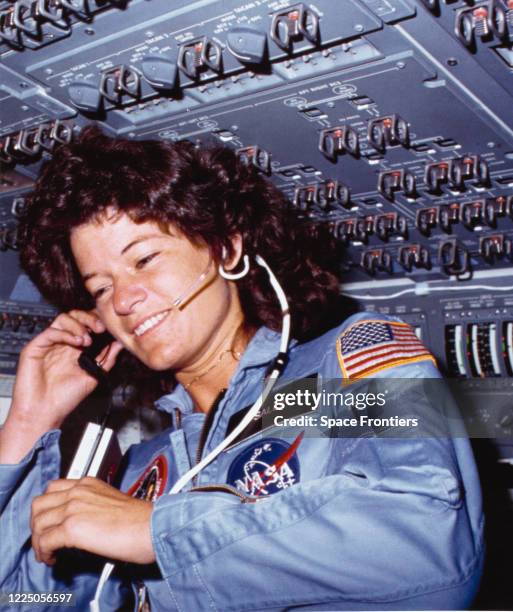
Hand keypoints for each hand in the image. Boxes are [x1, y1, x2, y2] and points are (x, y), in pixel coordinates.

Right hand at [0, 310, 122, 462]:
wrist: (44, 413)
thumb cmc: (65, 398)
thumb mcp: (93, 375)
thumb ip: (107, 359)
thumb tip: (120, 343)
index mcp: (74, 348)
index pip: (86, 324)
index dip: (97, 321)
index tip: (109, 327)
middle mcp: (62, 343)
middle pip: (74, 316)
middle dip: (90, 318)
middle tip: (100, 328)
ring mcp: (48, 344)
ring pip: (62, 319)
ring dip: (79, 325)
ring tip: (87, 340)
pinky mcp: (35, 348)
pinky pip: (51, 331)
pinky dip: (66, 333)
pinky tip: (77, 343)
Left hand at [31, 477, 154, 565]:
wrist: (152, 526)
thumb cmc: (141, 519)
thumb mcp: (112, 502)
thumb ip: (92, 505)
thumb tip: (81, 524)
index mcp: (89, 483)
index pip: (53, 489)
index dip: (47, 508)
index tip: (51, 522)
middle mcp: (78, 491)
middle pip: (39, 504)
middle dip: (37, 524)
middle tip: (45, 538)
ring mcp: (73, 507)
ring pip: (37, 523)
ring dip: (38, 541)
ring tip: (48, 552)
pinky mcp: (72, 527)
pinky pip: (44, 541)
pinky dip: (44, 552)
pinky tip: (53, 558)